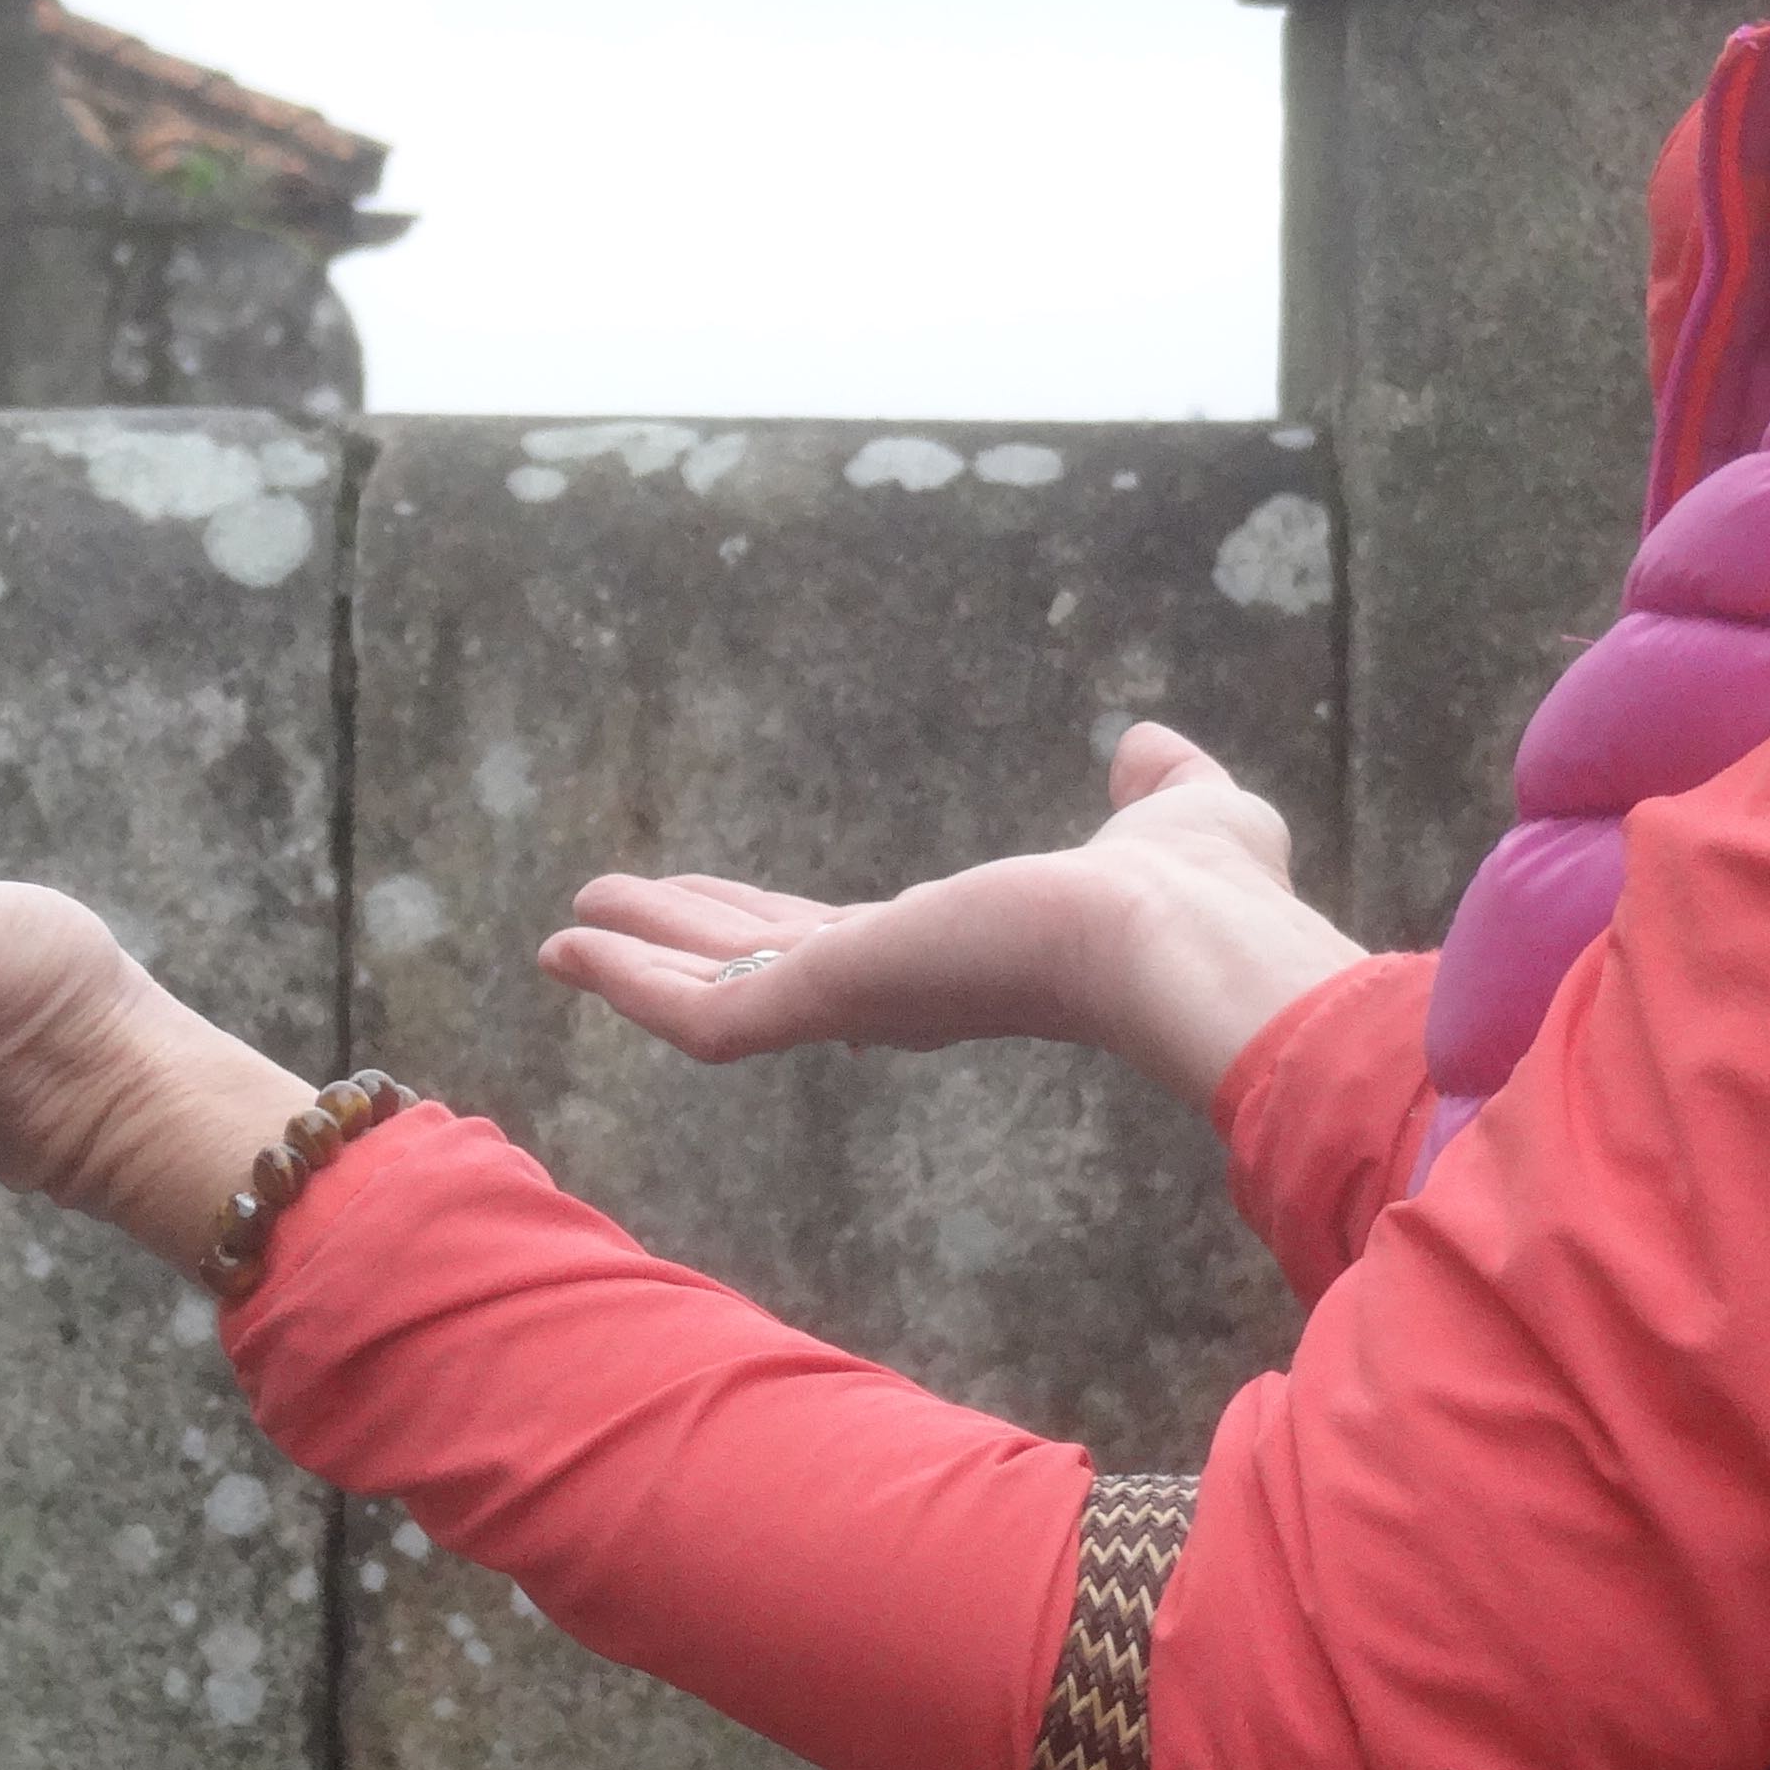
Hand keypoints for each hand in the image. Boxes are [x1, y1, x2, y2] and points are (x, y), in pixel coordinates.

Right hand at [539, 723, 1366, 1107]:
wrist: (1190, 943)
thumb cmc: (1207, 900)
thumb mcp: (1180, 814)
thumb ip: (1157, 790)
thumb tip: (1150, 751)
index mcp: (960, 955)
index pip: (840, 944)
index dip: (771, 924)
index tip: (716, 902)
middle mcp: (898, 988)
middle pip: (760, 968)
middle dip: (684, 945)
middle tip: (605, 919)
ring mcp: (858, 1002)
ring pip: (715, 994)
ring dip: (637, 962)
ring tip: (562, 935)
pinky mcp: (828, 1002)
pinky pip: (705, 1018)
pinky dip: (631, 988)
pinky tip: (569, 952)